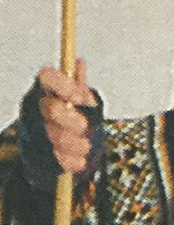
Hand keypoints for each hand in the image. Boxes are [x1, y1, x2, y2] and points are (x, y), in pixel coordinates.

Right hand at [36, 59, 96, 173]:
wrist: (53, 151)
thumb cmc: (69, 118)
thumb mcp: (77, 100)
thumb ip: (78, 85)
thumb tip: (80, 63)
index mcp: (47, 90)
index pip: (48, 77)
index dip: (65, 86)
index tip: (81, 98)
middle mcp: (38, 108)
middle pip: (53, 110)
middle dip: (74, 121)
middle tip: (85, 128)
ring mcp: (37, 131)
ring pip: (58, 136)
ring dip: (78, 144)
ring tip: (85, 146)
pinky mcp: (40, 156)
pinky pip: (61, 159)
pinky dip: (75, 161)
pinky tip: (79, 159)